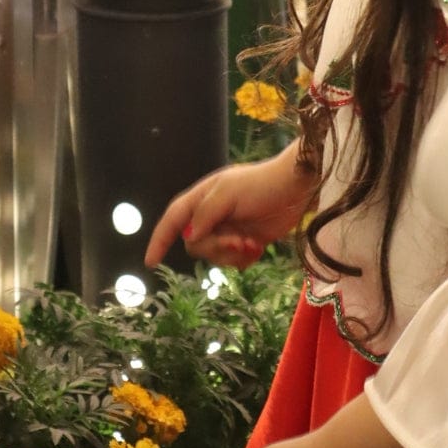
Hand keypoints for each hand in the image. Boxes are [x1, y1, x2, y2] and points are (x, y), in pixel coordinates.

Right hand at [144, 140, 317, 269]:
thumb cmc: (262, 184)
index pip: (173, 219)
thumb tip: (190, 236)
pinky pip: (233, 261)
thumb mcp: (228, 193)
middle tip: (239, 240)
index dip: (159, 239)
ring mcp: (229, 229)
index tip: (151, 262)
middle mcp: (212, 215)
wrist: (297, 189)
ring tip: (252, 243)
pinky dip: (244, 259)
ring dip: (232, 254)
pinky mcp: (246, 241)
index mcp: (202, 198)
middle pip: (195, 244)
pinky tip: (258, 249)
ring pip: (214, 256)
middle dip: (216, 247)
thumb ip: (205, 214)